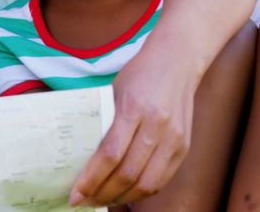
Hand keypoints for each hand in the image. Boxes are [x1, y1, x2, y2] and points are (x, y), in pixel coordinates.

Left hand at [70, 50, 198, 206]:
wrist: (178, 61)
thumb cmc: (139, 74)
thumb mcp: (113, 92)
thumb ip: (103, 121)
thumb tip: (81, 155)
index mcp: (134, 109)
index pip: (110, 154)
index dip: (91, 179)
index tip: (75, 194)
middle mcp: (157, 127)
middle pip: (128, 174)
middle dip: (102, 194)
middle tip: (84, 201)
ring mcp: (174, 139)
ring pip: (148, 183)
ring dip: (122, 197)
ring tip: (101, 201)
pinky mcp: (184, 147)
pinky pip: (162, 179)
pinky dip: (142, 191)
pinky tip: (125, 193)